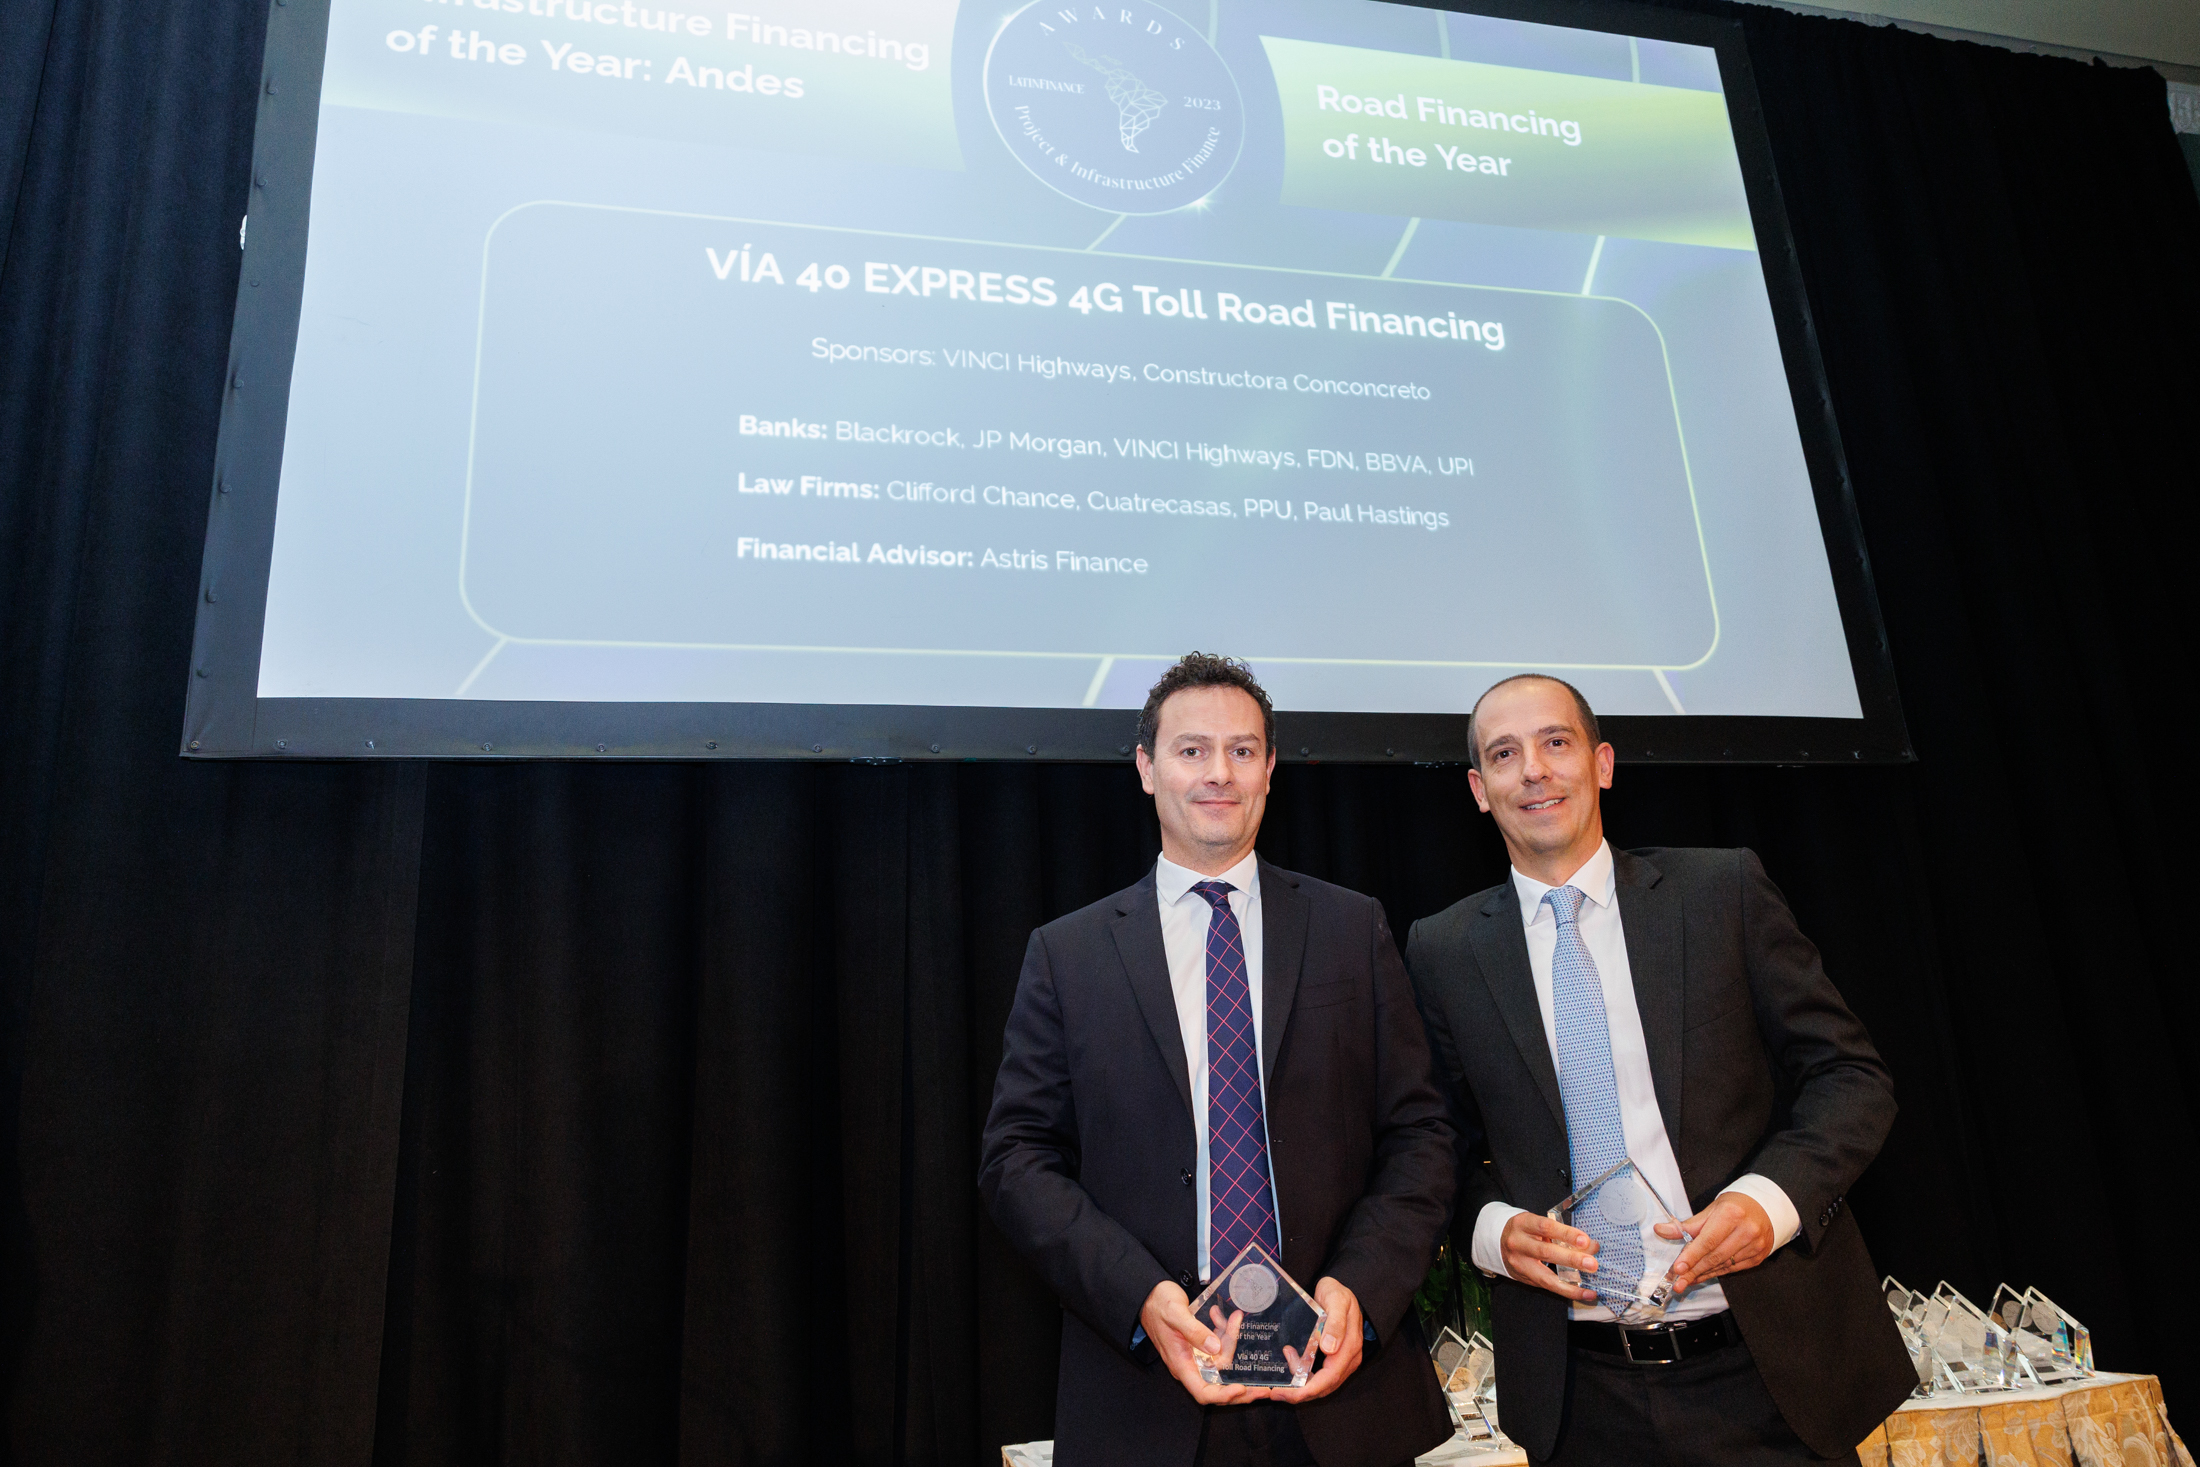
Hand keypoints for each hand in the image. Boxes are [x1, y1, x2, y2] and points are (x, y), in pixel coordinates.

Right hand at [1139, 1280, 1266, 1405]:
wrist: (1149, 1295)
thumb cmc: (1158, 1304)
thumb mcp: (1176, 1314)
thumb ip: (1194, 1331)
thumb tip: (1215, 1348)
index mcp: (1181, 1364)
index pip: (1203, 1392)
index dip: (1223, 1395)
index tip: (1242, 1388)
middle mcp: (1190, 1365)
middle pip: (1218, 1384)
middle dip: (1242, 1385)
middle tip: (1266, 1387)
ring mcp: (1195, 1356)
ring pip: (1221, 1361)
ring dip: (1232, 1343)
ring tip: (1236, 1319)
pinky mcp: (1199, 1345)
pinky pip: (1218, 1346)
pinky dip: (1225, 1333)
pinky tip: (1225, 1317)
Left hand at [1270, 1276, 1364, 1403]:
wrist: (1340, 1290)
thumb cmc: (1338, 1293)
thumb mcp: (1337, 1300)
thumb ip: (1336, 1323)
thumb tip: (1329, 1348)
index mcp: (1350, 1347)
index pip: (1330, 1377)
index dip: (1309, 1389)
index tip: (1288, 1393)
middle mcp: (1348, 1359)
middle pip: (1325, 1386)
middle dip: (1300, 1393)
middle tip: (1275, 1393)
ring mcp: (1342, 1360)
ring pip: (1321, 1384)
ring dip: (1300, 1386)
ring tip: (1279, 1380)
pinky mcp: (1334, 1359)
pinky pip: (1319, 1375)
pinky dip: (1303, 1376)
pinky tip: (1290, 1364)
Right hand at [1498, 1211, 1599, 1302]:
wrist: (1497, 1241)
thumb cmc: (1526, 1231)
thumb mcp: (1539, 1226)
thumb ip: (1563, 1234)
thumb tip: (1591, 1246)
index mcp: (1523, 1224)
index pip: (1546, 1227)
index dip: (1566, 1234)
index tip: (1585, 1240)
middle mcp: (1518, 1243)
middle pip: (1545, 1252)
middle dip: (1571, 1259)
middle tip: (1592, 1264)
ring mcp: (1519, 1263)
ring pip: (1545, 1276)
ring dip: (1570, 1284)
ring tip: (1589, 1290)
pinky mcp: (1523, 1278)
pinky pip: (1546, 1286)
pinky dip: (1566, 1291)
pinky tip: (1582, 1294)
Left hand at [1658, 1192, 1772, 1292]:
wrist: (1764, 1207)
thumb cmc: (1734, 1207)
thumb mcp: (1711, 1210)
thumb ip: (1687, 1225)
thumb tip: (1661, 1230)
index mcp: (1731, 1214)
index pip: (1708, 1240)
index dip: (1692, 1256)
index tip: (1678, 1268)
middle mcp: (1746, 1231)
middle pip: (1715, 1256)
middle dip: (1694, 1271)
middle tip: (1678, 1282)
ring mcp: (1754, 1245)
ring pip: (1723, 1265)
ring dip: (1703, 1275)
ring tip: (1686, 1281)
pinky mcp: (1758, 1256)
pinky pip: (1732, 1269)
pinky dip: (1715, 1273)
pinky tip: (1702, 1276)